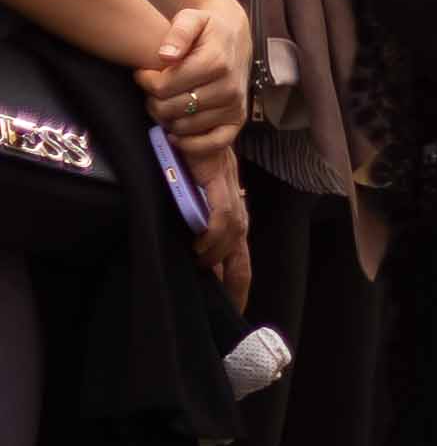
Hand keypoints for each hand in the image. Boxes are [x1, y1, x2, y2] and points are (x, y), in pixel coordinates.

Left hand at [138, 1, 250, 153]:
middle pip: (171, 109)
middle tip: (153, 90)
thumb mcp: (191, 18)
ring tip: (166, 103)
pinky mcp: (238, 119)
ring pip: (185, 126)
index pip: (163, 86)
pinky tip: (176, 134)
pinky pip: (214, 143)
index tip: (143, 73)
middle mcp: (229, 88)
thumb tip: (166, 56)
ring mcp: (235, 106)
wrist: (233, 37)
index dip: (145, 81)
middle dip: (153, 101)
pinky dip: (192, 145)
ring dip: (168, 119)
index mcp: (215, 63)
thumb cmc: (206, 29)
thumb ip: (178, 32)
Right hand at [193, 153, 251, 310]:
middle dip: (236, 286)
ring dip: (217, 257)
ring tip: (199, 267)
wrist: (190, 132)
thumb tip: (186, 261)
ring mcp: (229, 197)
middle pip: (242, 259)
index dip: (237, 288)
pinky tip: (199, 244)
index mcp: (231, 221)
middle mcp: (236, 213)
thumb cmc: (185, 168)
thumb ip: (191, 230)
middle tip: (228, 310)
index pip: (239, 262)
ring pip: (233, 238)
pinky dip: (214, 233)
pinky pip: (223, 215)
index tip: (233, 313)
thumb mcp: (188, 206)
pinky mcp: (218, 182)